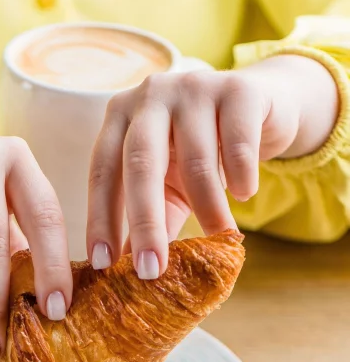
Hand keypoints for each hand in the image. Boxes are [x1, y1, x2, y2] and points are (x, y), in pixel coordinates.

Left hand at [87, 54, 338, 275]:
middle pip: (140, 162)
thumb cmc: (202, 151)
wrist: (261, 104)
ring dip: (207, 206)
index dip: (100, 218)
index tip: (103, 264)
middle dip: (143, 220)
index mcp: (121, 117)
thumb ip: (149, 219)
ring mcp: (194, 86)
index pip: (102, 171)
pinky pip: (237, 142)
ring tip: (218, 235)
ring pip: (194, 158)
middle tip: (151, 269)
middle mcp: (150, 95)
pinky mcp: (239, 89)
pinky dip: (240, 175)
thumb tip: (128, 274)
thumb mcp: (170, 185)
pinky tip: (244, 193)